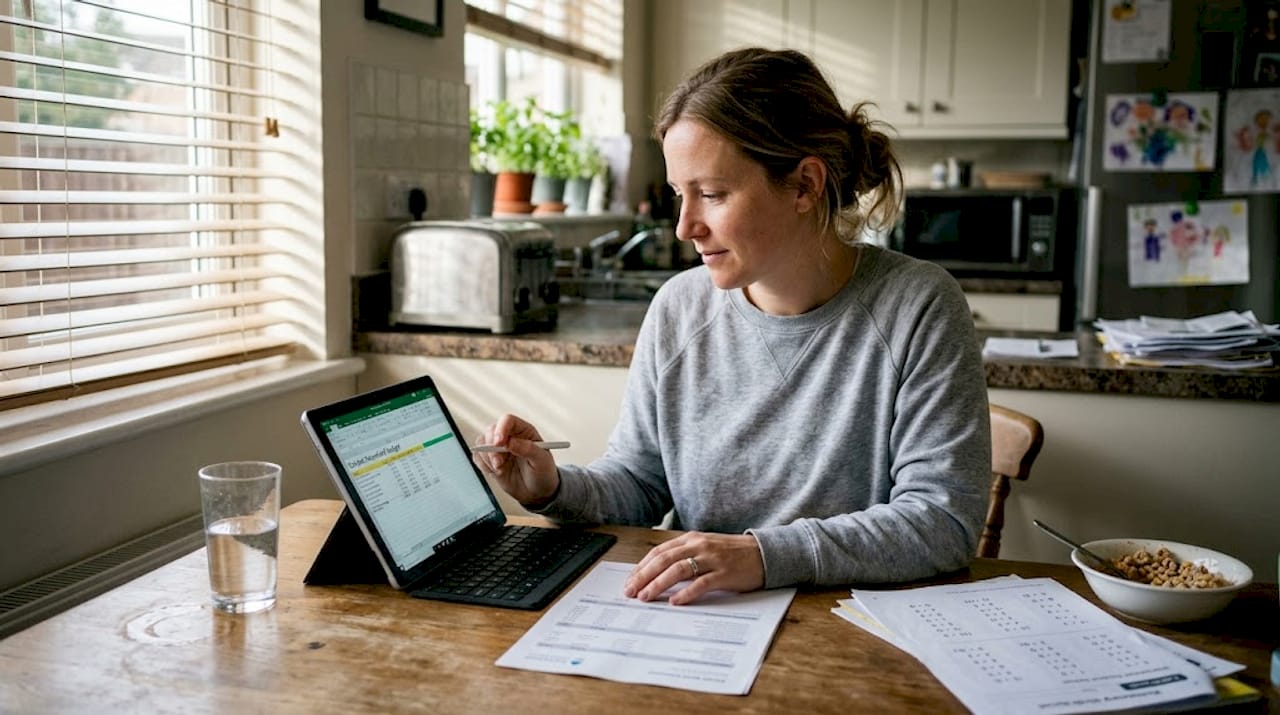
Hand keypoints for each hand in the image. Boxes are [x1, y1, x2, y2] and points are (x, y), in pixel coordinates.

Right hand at [473, 414, 559, 506]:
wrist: (537, 492)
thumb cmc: (543, 473)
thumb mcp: (541, 461)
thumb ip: (527, 449)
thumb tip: (510, 441)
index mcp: (524, 431)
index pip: (508, 421)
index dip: (501, 429)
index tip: (499, 443)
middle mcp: (509, 436)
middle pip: (491, 430)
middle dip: (491, 448)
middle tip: (499, 463)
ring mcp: (498, 448)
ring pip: (482, 443)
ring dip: (488, 458)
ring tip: (500, 470)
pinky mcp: (490, 459)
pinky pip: (478, 457)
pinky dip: (484, 465)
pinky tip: (496, 472)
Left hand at [623, 531, 764, 605]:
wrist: (764, 553)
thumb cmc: (732, 554)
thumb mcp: (705, 548)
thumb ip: (684, 556)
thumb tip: (657, 574)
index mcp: (691, 538)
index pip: (659, 551)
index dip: (642, 566)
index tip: (630, 581)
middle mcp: (699, 545)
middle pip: (664, 560)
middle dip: (644, 576)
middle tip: (631, 591)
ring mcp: (712, 559)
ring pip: (678, 570)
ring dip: (659, 584)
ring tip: (646, 596)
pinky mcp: (725, 573)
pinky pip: (701, 583)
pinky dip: (686, 593)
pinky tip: (675, 602)